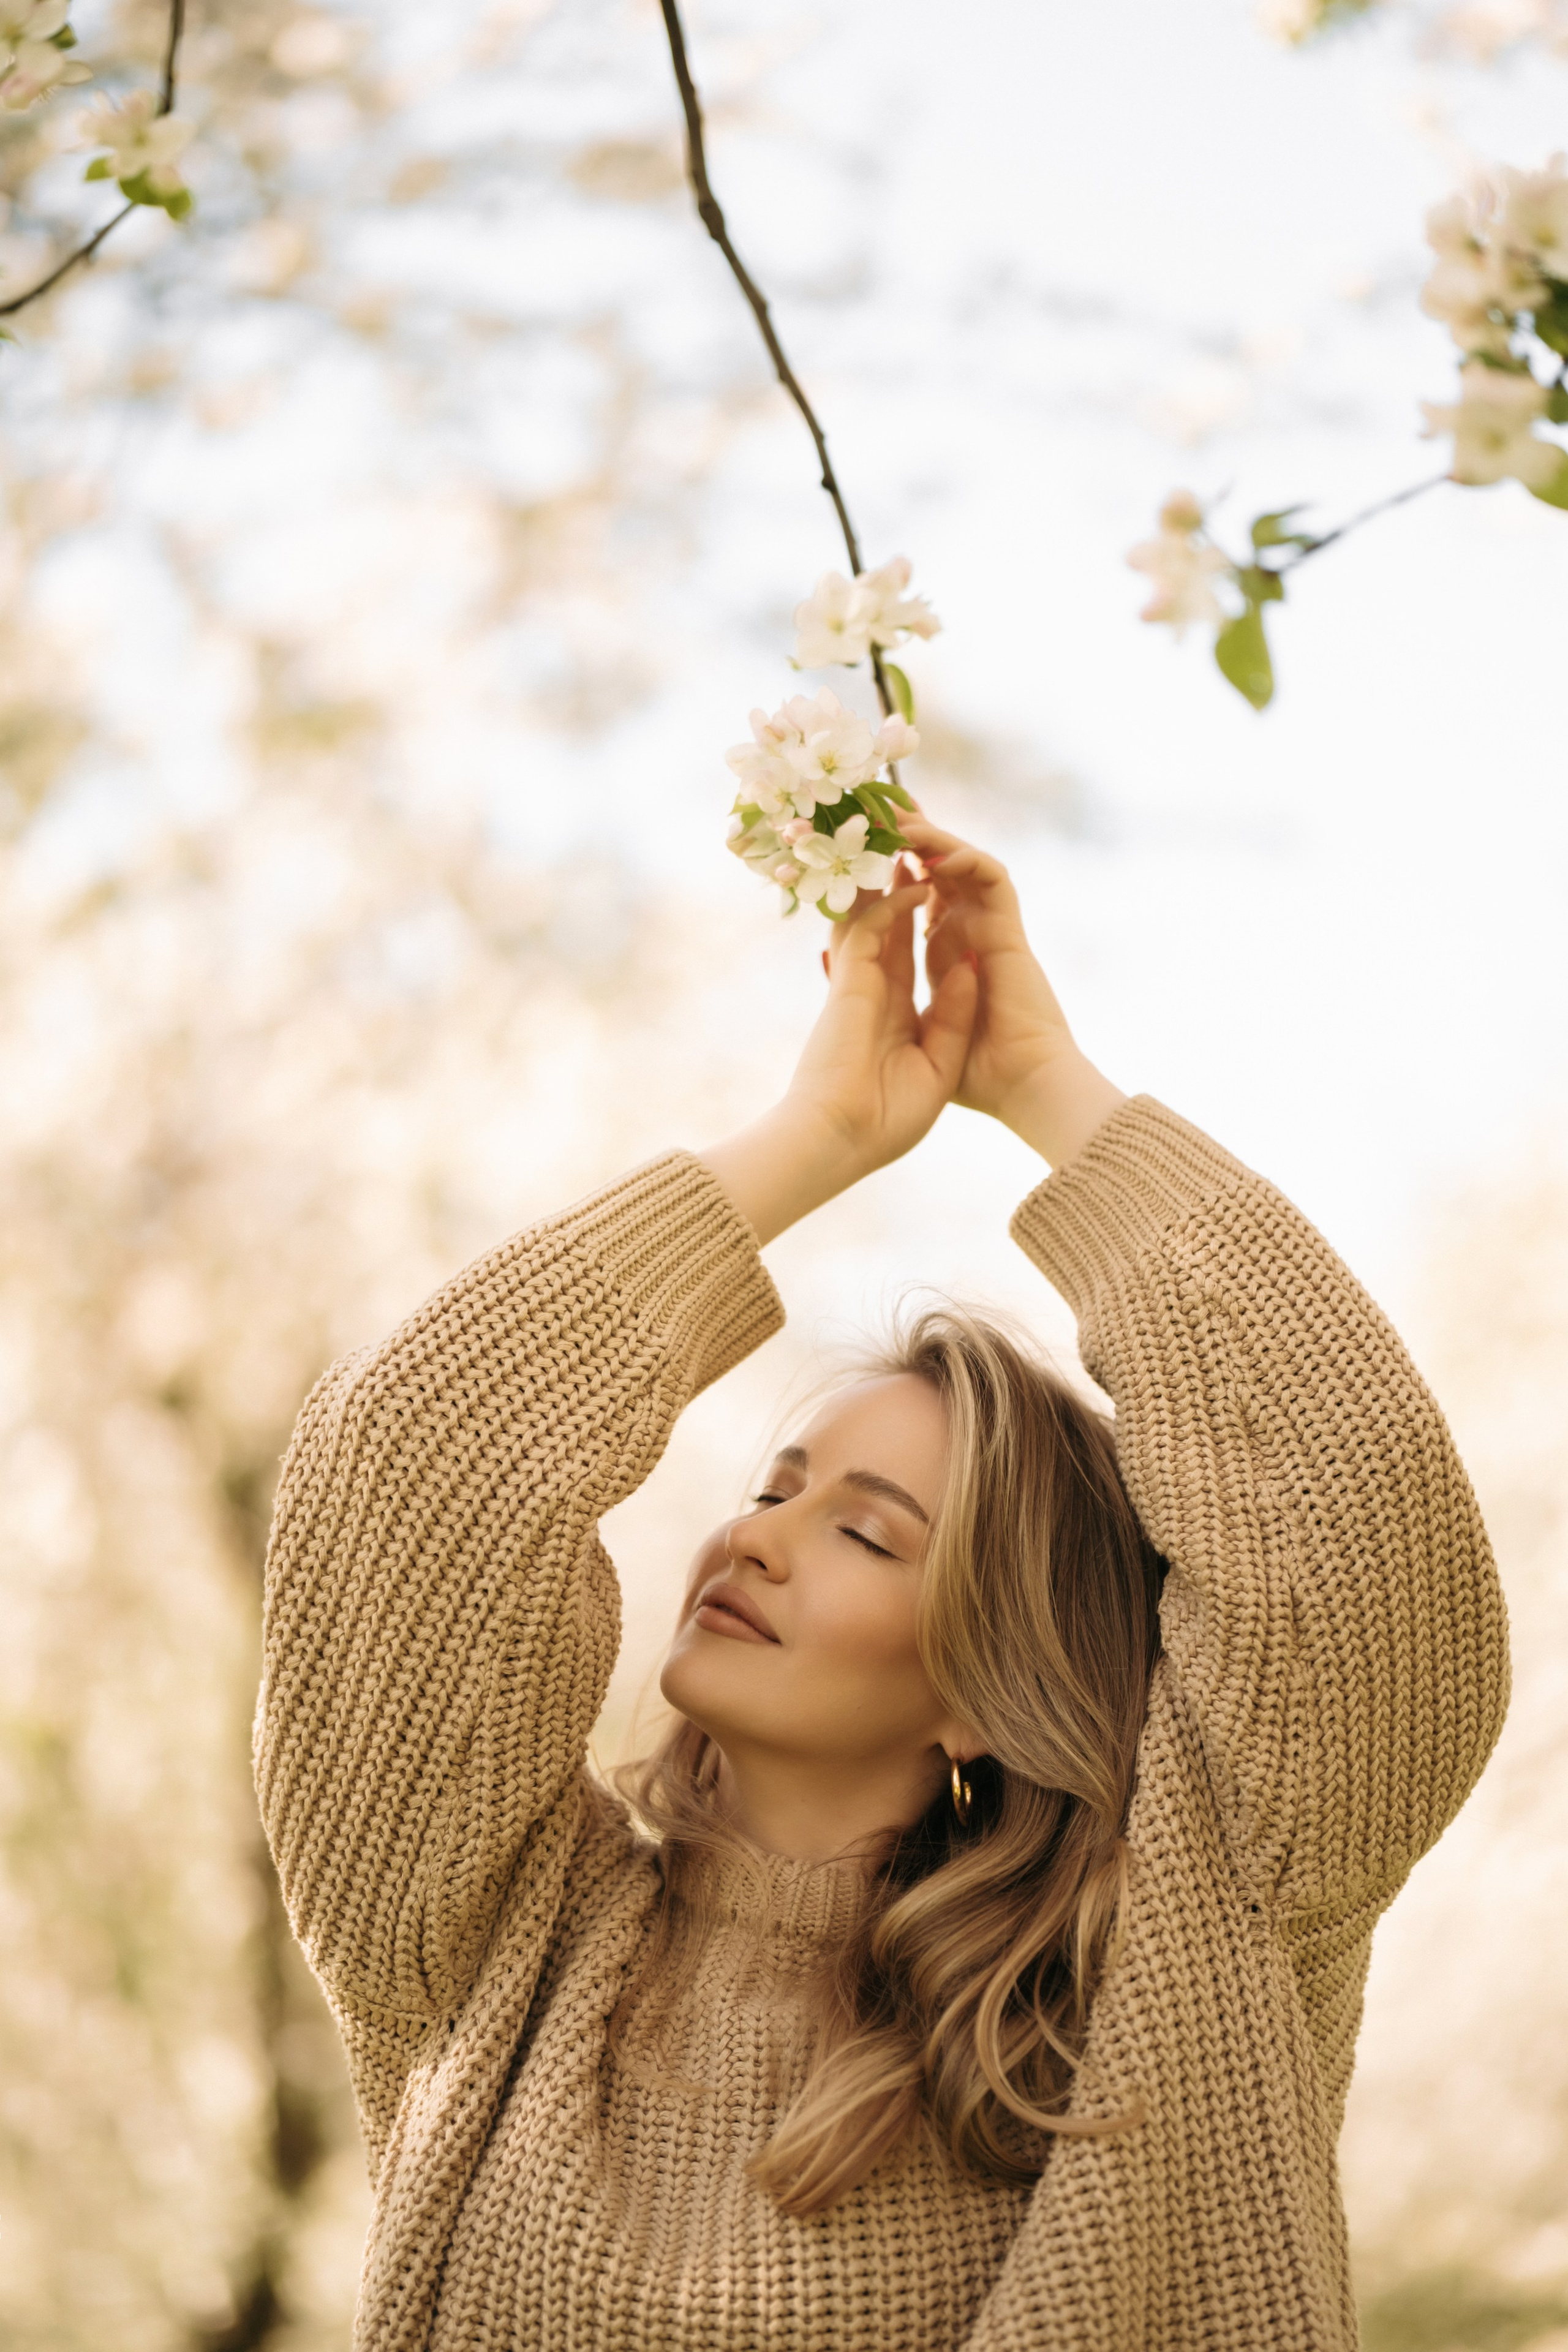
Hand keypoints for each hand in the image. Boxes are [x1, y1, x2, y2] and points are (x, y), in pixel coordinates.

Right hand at [699, 870, 978, 1245]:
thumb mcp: (937, 1064)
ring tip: (908, 839)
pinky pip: (874, 929)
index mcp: (892, 1013)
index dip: (919, 916)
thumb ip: (952, 1013)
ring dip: (891, 876)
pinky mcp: (849, 983)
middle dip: (900, 881)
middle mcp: (873, 990)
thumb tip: (965, 961)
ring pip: (874, 914)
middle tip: (910, 843)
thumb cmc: (884, 1120)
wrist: (840, 1142)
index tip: (932, 885)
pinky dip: (894, 901)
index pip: (908, 952)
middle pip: (888, 922)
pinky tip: (918, 880)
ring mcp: (858, 983)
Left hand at [902, 816, 1126, 1169]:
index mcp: (945, 956)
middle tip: (879, 807)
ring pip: (962, 865)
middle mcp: (967, 935)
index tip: (861, 843)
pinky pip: (992, 879)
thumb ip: (900, 994)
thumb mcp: (921, 1030)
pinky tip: (937, 852)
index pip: (915, 897)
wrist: (1021, 1089)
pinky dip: (968, 859)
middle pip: (937, 870)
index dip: (891, 867)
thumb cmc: (976, 1075)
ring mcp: (989, 930)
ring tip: (901, 816)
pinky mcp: (1009, 932)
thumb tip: (871, 965)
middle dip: (910, 837)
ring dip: (933, 838)